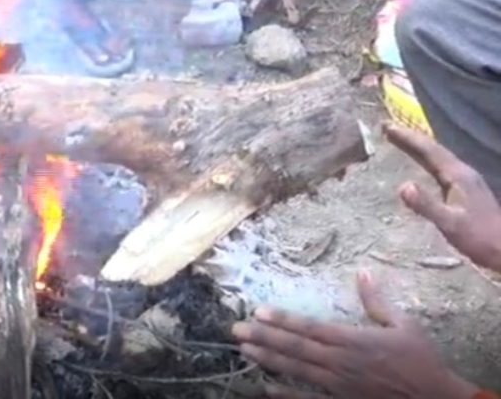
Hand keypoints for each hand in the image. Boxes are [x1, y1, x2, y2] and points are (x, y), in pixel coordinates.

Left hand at [233, 272, 475, 398]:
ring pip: (296, 371)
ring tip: (244, 351)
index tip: (258, 312)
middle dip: (263, 338)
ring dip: (268, 360)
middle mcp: (340, 363)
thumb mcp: (405, 325)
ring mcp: (339, 386)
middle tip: (236, 330)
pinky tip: (266, 388)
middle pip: (295, 349)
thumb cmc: (421, 361)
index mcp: (353, 340)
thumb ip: (378, 302)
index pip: (310, 328)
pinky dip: (287, 394)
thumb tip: (364, 273)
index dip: (283, 320)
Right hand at [386, 123, 500, 270]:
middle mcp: (463, 173)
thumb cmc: (479, 238)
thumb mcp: (449, 224)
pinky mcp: (466, 190)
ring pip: (438, 157)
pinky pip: (441, 167)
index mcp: (459, 176)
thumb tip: (403, 185)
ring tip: (400, 140)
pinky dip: (426, 159)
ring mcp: (466, 181)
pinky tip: (423, 163)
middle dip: (410, 138)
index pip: (429, 151)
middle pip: (434, 149)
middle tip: (387, 127)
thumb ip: (426, 205)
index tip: (387, 127)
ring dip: (418, 147)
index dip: (407, 138)